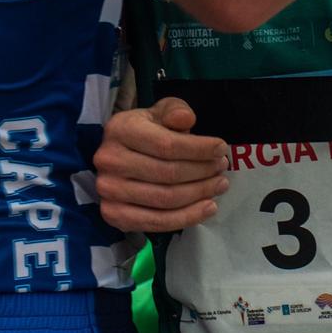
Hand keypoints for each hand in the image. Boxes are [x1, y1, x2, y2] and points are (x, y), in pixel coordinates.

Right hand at [94, 99, 231, 232]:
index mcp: (120, 130)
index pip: (167, 145)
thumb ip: (174, 111)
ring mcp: (109, 191)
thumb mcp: (158, 112)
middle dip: (203, 172)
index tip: (221, 149)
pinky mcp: (113, 215)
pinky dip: (187, 217)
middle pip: (168, 173)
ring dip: (199, 194)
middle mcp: (110, 161)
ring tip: (219, 185)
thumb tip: (187, 119)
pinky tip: (207, 208)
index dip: (199, 149)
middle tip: (222, 169)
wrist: (116, 157)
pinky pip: (157, 222)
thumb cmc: (143, 131)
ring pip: (165, 199)